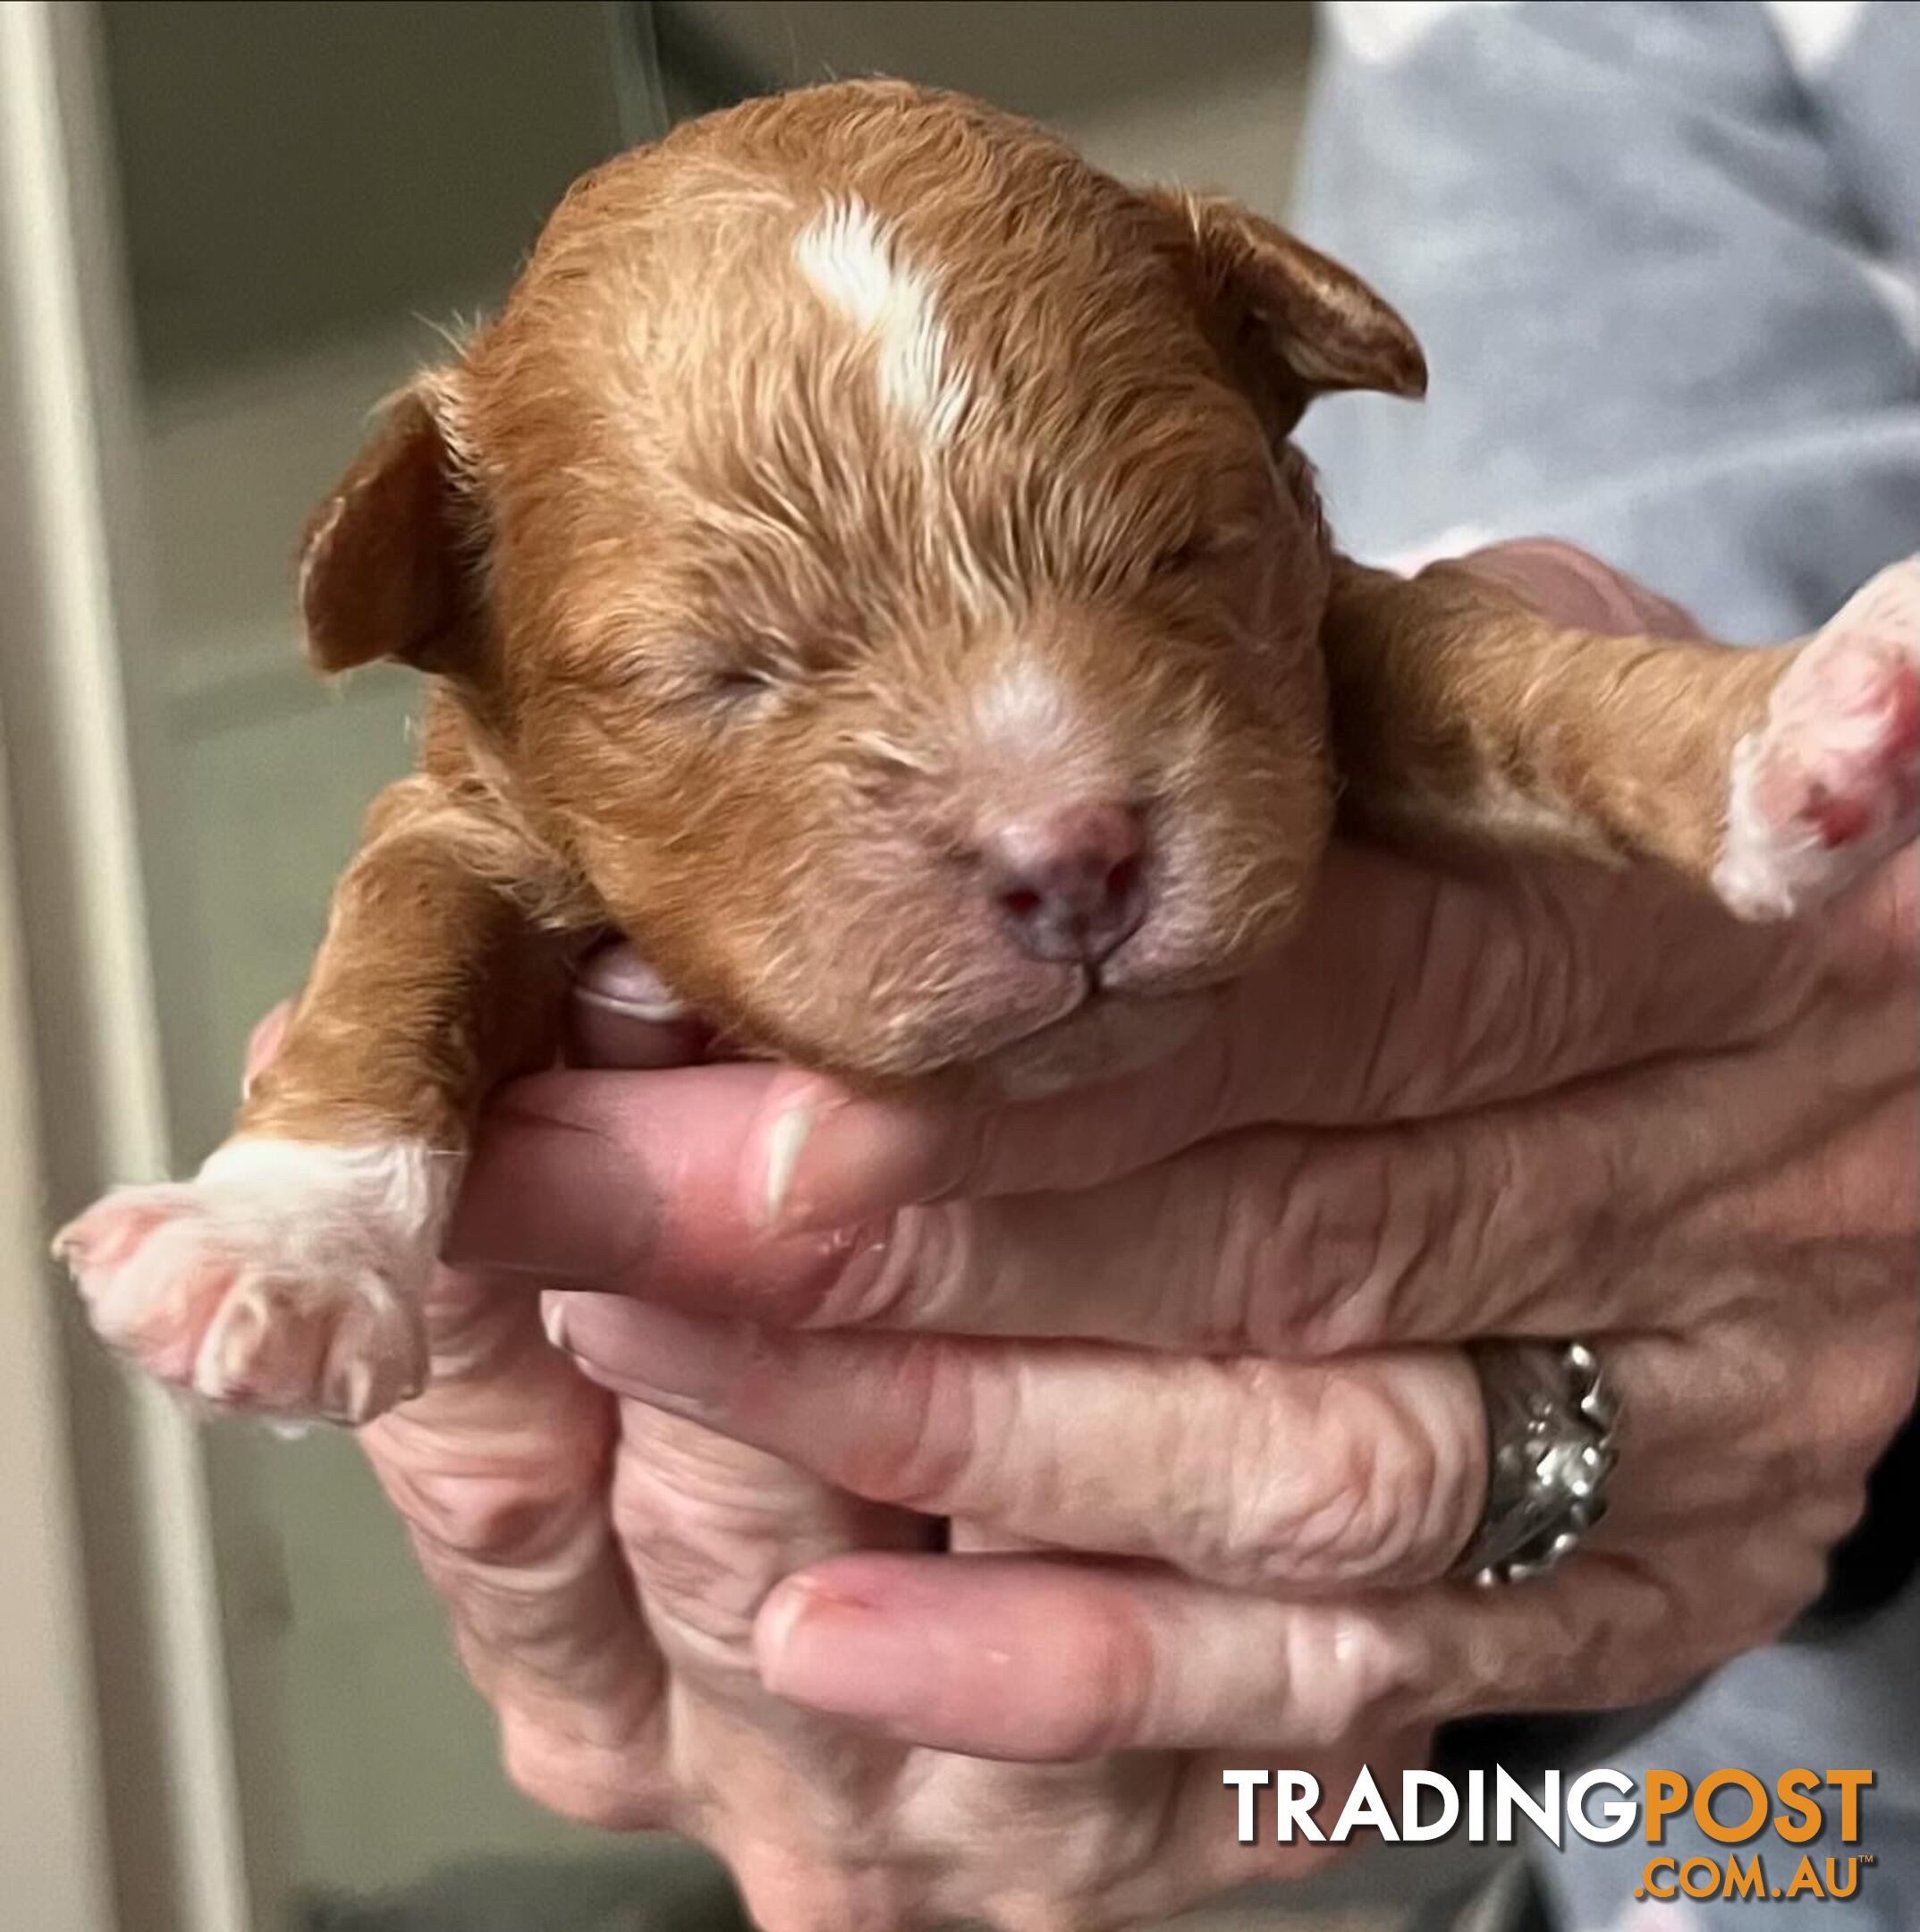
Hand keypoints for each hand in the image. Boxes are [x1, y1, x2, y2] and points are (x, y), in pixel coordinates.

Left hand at [465, 543, 1911, 1921]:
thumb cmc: (1632, 849)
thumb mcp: (1536, 717)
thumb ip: (1348, 729)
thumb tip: (1063, 728)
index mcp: (1697, 939)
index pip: (1296, 998)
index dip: (981, 1046)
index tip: (665, 1036)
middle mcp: (1716, 1200)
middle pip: (1257, 1235)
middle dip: (876, 1242)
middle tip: (572, 1209)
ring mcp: (1687, 1424)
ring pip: (1282, 1468)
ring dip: (940, 1445)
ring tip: (653, 1379)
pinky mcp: (1640, 1585)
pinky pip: (1353, 1679)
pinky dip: (1085, 1675)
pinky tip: (843, 1648)